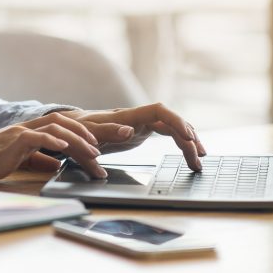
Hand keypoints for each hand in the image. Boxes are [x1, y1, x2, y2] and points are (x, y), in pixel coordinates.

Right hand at [0, 112, 131, 186]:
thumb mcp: (16, 161)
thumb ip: (38, 159)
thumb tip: (58, 164)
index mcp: (27, 132)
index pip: (60, 126)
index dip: (81, 134)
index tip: (98, 148)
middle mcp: (25, 128)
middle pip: (64, 121)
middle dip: (88, 132)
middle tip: (104, 148)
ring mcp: (18, 133)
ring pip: (56, 127)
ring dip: (78, 138)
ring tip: (93, 152)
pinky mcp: (12, 142)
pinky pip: (37, 137)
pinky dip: (54, 141)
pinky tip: (65, 150)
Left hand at [55, 102, 206, 171]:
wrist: (73, 128)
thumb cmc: (79, 130)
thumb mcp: (89, 134)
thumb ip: (108, 132)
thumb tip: (129, 131)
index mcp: (128, 116)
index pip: (159, 111)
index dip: (176, 121)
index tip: (189, 136)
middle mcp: (138, 117)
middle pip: (171, 122)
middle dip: (188, 137)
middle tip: (200, 156)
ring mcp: (142, 123)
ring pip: (172, 129)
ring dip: (187, 143)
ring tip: (199, 162)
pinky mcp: (142, 131)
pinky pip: (167, 135)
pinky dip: (179, 145)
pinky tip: (188, 156)